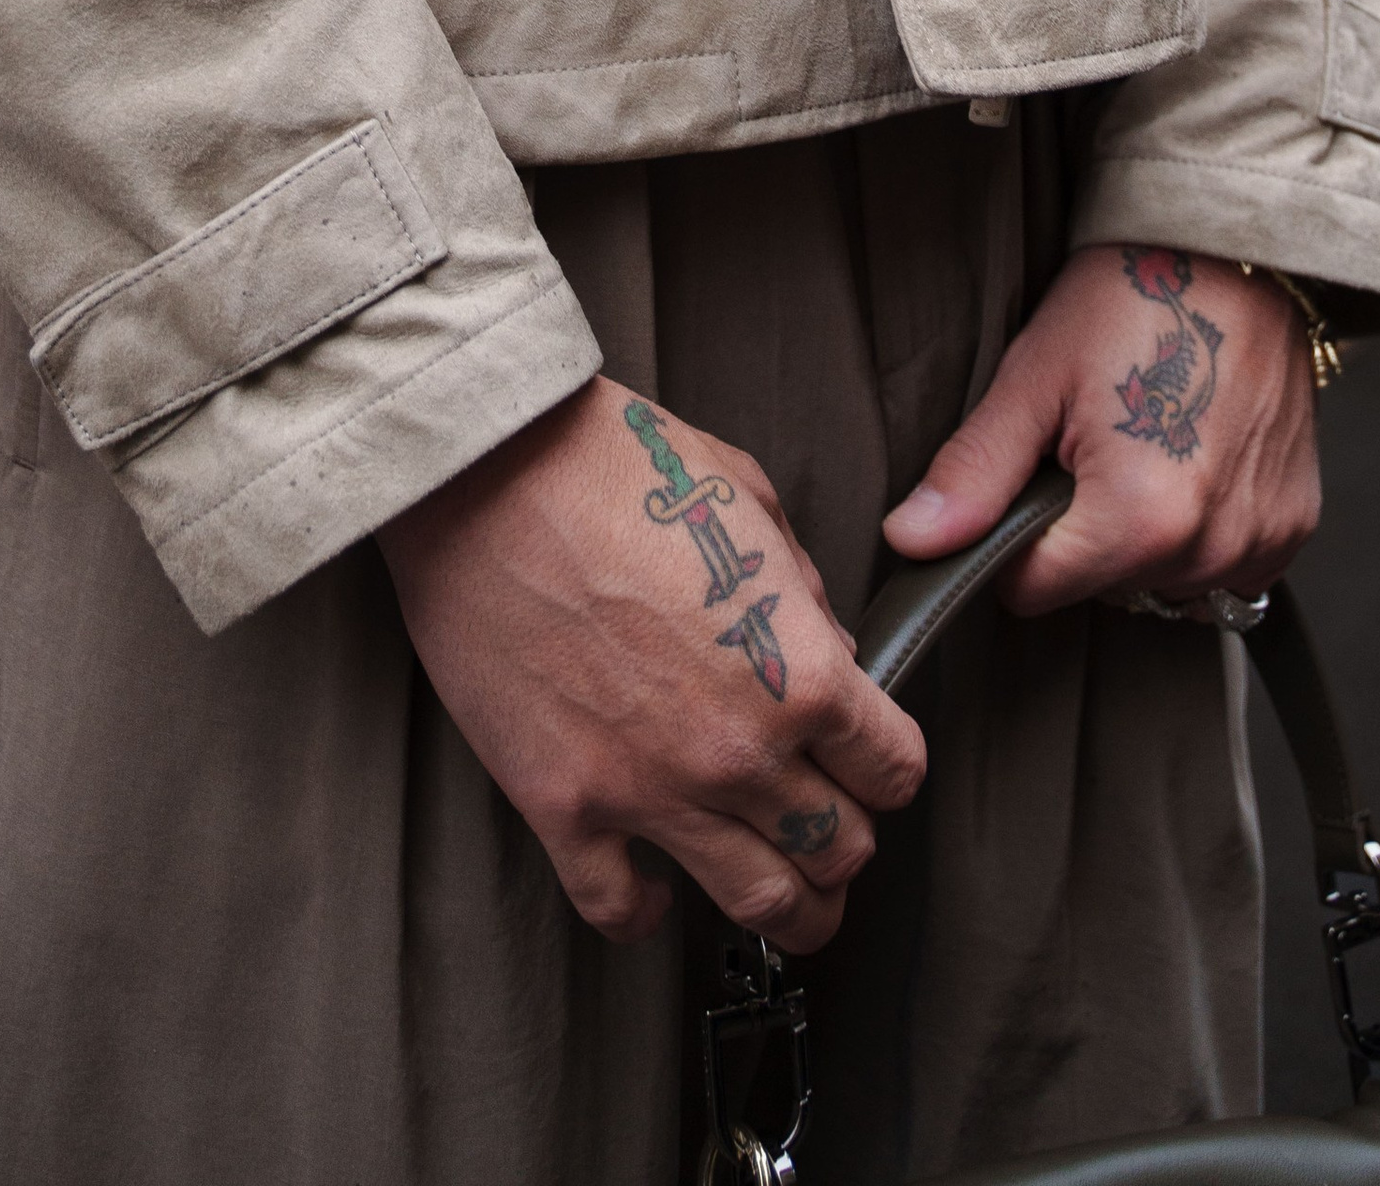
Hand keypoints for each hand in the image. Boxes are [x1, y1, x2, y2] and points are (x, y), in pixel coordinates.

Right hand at [380, 374, 925, 953]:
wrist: (485, 474)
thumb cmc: (614, 466)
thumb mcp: (746, 499)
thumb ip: (800, 589)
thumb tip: (826, 648)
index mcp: (800, 671)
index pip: (893, 770)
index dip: (888, 766)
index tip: (870, 764)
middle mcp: (739, 749)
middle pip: (838, 851)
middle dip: (845, 841)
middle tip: (828, 829)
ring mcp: (648, 789)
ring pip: (758, 905)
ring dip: (787, 910)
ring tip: (786, 902)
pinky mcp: (564, 807)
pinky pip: (619, 909)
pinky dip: (643, 912)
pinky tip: (651, 889)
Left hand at [880, 246, 1318, 613]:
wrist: (1239, 245)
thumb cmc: (1132, 295)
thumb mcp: (1035, 374)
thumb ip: (975, 471)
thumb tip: (911, 541)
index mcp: (1138, 520)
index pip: (1033, 590)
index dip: (1015, 536)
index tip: (1036, 470)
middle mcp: (1209, 549)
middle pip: (1101, 590)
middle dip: (1082, 533)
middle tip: (1093, 440)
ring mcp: (1261, 542)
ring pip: (1161, 584)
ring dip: (1143, 539)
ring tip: (1148, 445)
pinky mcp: (1294, 527)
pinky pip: (1224, 570)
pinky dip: (1200, 532)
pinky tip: (1193, 461)